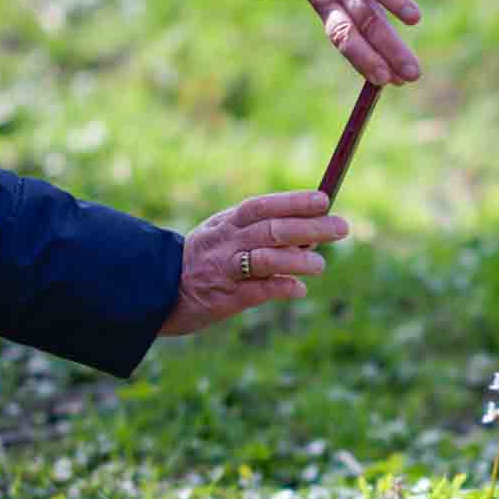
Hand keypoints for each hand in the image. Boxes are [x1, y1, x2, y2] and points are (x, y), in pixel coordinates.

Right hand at [159, 190, 348, 337]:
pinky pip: (258, 291)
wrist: (157, 291)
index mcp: (227, 223)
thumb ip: (260, 232)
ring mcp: (225, 270)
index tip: (324, 199)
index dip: (294, 201)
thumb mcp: (223, 236)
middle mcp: (227, 242)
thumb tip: (310, 233)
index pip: (263, 205)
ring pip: (265, 259)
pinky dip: (281, 288)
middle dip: (310, 227)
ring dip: (297, 259)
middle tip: (342, 228)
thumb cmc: (202, 261)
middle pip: (272, 229)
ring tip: (321, 265)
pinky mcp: (225, 298)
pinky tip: (299, 289)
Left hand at [269, 0, 422, 85]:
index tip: (389, 81)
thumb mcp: (338, 0)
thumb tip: (393, 80)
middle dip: (388, 46)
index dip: (364, 58)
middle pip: (363, 18)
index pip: (345, 37)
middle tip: (413, 71)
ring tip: (414, 19)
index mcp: (329, 4)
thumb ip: (366, 34)